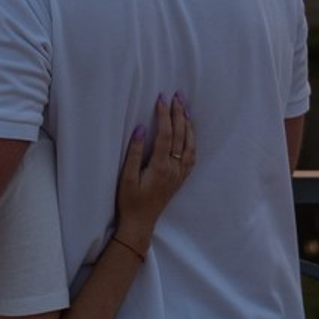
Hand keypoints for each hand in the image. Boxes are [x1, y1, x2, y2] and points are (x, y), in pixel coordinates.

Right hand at [114, 93, 194, 254]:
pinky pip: (191, 155)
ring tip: (184, 108)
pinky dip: (192, 140)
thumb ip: (134, 152)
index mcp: (161, 167)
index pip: (166, 135)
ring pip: (190, 145)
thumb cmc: (130, 200)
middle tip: (177, 95)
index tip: (161, 99)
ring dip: (188, 125)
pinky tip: (189, 132)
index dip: (164, 115)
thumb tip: (141, 128)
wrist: (140, 223)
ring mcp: (179, 174)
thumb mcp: (127, 177)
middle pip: (181, 136)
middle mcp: (174, 169)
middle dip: (179, 114)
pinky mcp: (180, 178)